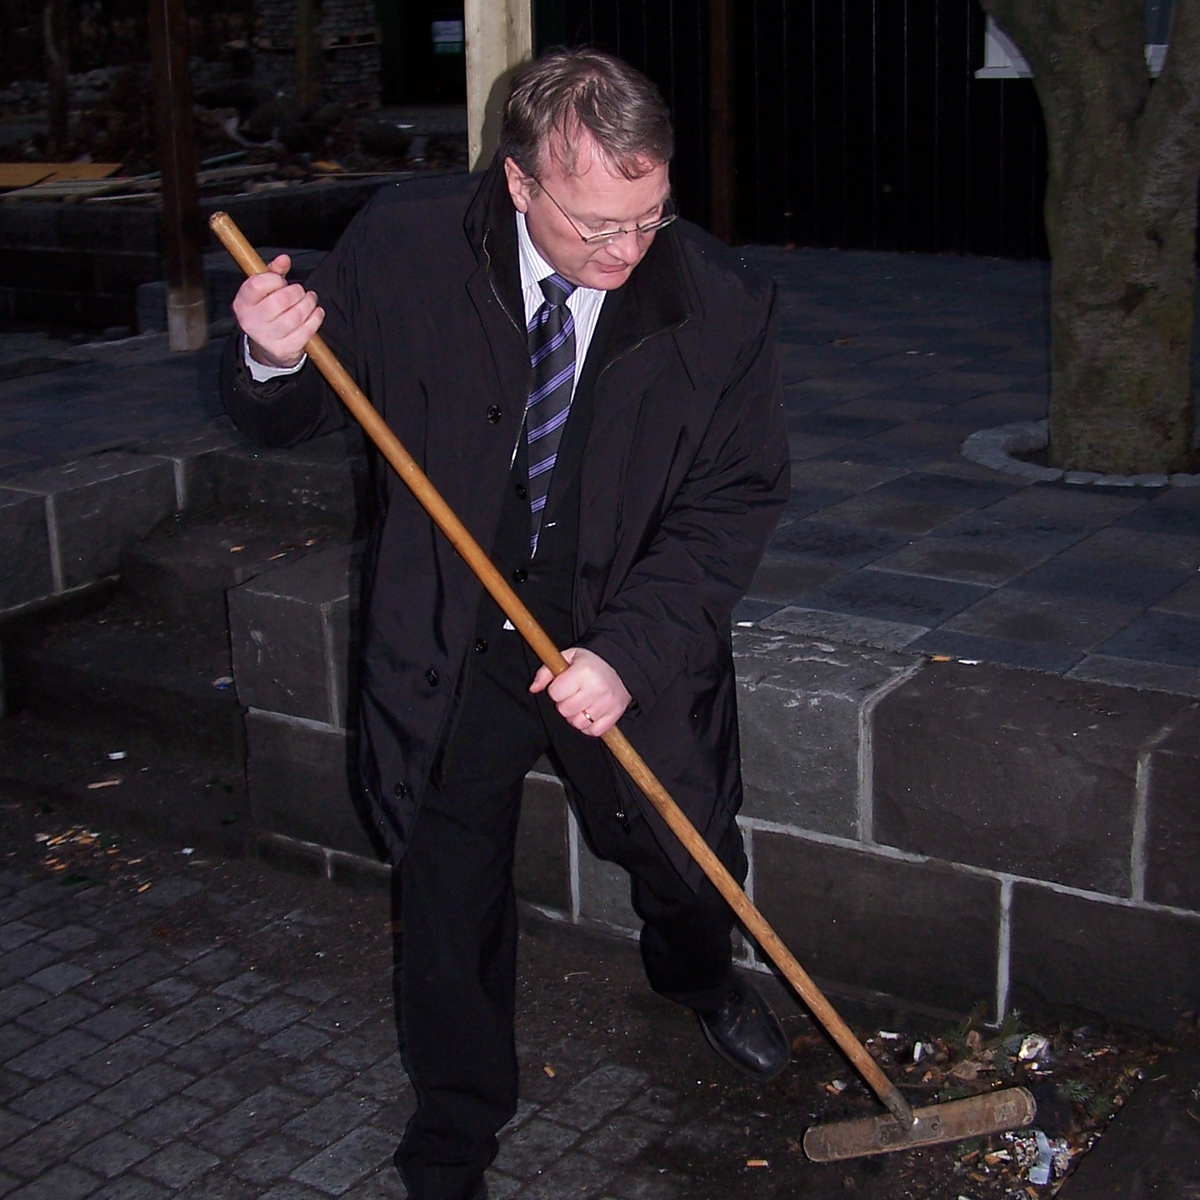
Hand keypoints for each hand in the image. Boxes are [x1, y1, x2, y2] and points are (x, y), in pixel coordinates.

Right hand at [231, 253, 324, 368]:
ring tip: (310, 299)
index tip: (282, 281)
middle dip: (297, 292)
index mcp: (242, 303)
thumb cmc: (268, 312)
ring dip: (309, 304)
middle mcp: (250, 322)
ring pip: (296, 316)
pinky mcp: (283, 350)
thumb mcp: (265, 290)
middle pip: (281, 300)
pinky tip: (316, 312)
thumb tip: (284, 259)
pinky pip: (305, 331)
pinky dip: (315, 318)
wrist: (267, 346)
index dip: (275, 279)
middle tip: (301, 292)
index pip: (257, 285)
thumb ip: (273, 272)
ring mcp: (266, 338)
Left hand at [530, 647, 630, 736]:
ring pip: (577, 723)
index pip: (555, 693)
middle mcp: (596, 688)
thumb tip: (532, 688)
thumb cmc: (591, 663)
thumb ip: (546, 672)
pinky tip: (591, 713)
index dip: (556, 690)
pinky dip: (589, 726)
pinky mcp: (614, 715)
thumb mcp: (568, 657)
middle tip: (574, 694)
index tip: (565, 684)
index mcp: (584, 672)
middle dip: (565, 703)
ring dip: (576, 716)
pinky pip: (593, 731)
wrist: (622, 666)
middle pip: (565, 710)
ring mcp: (606, 704)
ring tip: (582, 703)